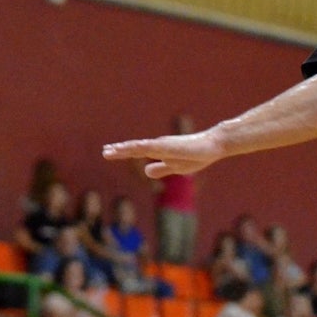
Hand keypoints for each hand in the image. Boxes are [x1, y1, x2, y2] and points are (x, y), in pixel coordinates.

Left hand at [102, 130, 223, 177]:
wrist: (212, 146)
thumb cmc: (197, 155)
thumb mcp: (175, 167)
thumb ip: (161, 168)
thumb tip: (146, 170)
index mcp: (159, 151)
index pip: (137, 151)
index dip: (123, 152)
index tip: (109, 152)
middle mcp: (158, 146)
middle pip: (134, 148)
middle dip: (119, 150)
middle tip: (104, 151)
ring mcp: (163, 145)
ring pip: (139, 147)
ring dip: (124, 149)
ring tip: (110, 150)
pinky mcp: (169, 147)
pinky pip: (151, 147)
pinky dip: (139, 147)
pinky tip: (131, 147)